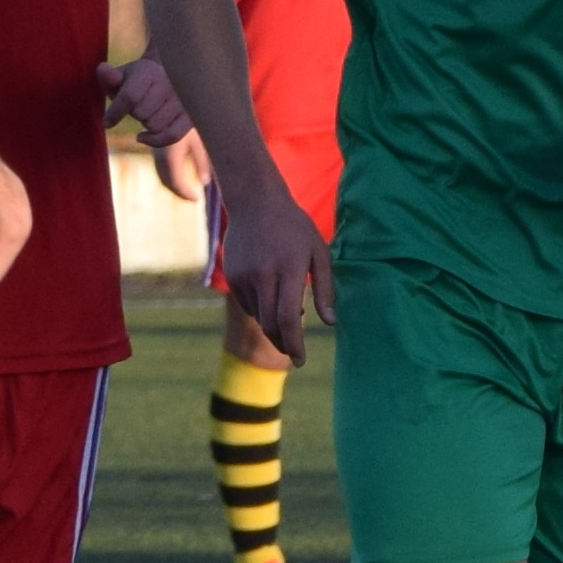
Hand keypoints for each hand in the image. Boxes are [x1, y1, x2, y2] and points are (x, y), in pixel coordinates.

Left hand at [98, 52, 191, 146]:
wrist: (164, 81)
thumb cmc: (135, 83)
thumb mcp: (120, 79)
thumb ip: (109, 77)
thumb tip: (102, 69)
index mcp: (149, 70)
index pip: (130, 96)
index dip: (115, 113)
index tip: (106, 123)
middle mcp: (169, 81)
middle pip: (142, 114)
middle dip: (134, 114)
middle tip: (137, 106)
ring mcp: (182, 98)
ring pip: (154, 126)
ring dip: (145, 124)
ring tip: (148, 111)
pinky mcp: (191, 115)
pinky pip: (172, 136)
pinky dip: (155, 141)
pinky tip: (142, 137)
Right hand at [214, 174, 331, 364]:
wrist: (255, 202)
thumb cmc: (294, 227)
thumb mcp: (318, 252)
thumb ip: (324, 288)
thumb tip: (330, 322)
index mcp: (289, 268)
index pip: (289, 318)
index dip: (295, 344)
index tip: (301, 360)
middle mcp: (264, 274)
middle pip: (271, 324)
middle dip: (283, 343)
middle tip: (295, 353)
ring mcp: (244, 276)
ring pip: (259, 316)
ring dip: (273, 324)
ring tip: (288, 312)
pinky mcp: (233, 276)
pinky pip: (248, 304)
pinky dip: (261, 309)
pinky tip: (271, 293)